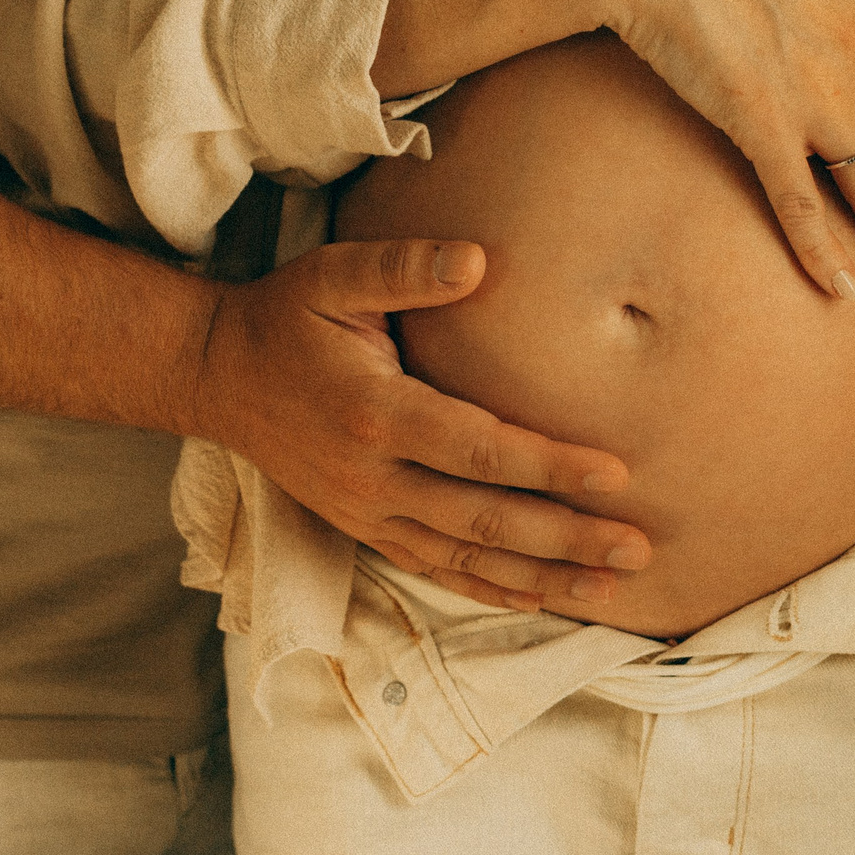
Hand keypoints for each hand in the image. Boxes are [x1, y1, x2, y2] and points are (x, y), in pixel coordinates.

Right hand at [192, 237, 652, 609]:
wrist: (216, 375)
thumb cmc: (285, 318)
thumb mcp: (334, 276)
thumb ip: (406, 268)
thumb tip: (479, 260)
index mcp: (376, 413)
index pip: (480, 449)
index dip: (549, 466)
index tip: (614, 473)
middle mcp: (373, 478)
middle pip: (485, 521)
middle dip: (567, 538)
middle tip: (639, 547)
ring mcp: (366, 512)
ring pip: (466, 560)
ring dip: (542, 577)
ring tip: (611, 589)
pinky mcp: (362, 528)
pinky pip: (435, 569)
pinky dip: (491, 588)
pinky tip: (542, 595)